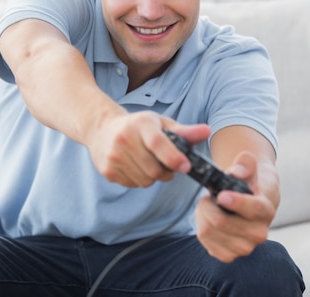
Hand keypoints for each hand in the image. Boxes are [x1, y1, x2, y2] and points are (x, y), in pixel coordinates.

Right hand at [86, 111, 209, 186]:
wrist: (102, 129)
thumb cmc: (138, 126)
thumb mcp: (161, 124)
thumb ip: (185, 131)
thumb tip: (207, 131)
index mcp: (141, 124)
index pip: (158, 143)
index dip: (173, 157)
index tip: (185, 167)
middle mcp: (124, 139)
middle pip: (154, 169)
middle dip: (166, 171)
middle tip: (167, 164)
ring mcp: (113, 156)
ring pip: (145, 180)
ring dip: (153, 177)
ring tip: (150, 163)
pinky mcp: (107, 170)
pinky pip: (133, 185)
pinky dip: (139, 180)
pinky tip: (136, 166)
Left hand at [195, 151, 275, 262]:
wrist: (248, 205)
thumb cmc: (246, 186)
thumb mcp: (247, 170)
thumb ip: (245, 165)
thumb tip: (239, 172)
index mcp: (266, 211)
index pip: (253, 209)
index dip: (236, 202)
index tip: (221, 195)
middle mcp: (258, 234)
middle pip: (221, 222)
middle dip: (208, 205)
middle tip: (209, 196)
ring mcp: (244, 248)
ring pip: (209, 231)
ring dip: (203, 215)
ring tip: (210, 207)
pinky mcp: (229, 256)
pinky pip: (205, 241)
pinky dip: (201, 227)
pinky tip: (209, 220)